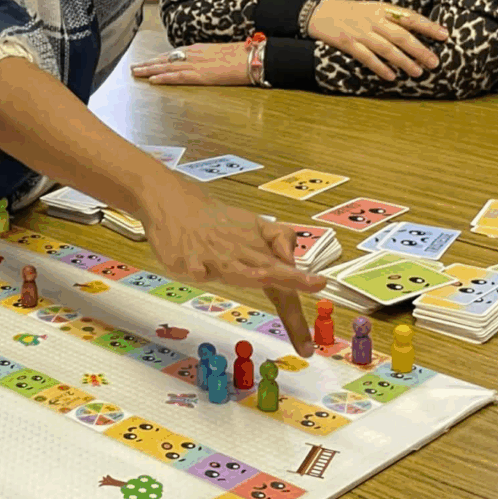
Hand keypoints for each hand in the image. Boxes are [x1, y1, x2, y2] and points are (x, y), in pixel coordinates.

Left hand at [131, 42, 249, 85]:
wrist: (254, 58)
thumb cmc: (244, 56)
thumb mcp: (223, 54)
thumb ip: (211, 58)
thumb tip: (206, 63)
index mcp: (200, 49)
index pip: (174, 54)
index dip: (159, 58)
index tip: (148, 61)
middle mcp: (195, 54)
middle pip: (166, 58)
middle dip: (149, 63)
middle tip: (134, 67)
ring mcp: (197, 64)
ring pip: (167, 66)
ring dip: (150, 70)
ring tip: (136, 73)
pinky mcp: (201, 75)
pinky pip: (178, 76)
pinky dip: (164, 78)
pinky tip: (153, 80)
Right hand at [140, 179, 325, 356]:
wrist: (176, 203)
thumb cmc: (217, 221)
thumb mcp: (252, 225)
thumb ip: (277, 240)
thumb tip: (292, 261)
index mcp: (254, 248)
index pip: (282, 269)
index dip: (301, 280)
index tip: (321, 284)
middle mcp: (238, 253)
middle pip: (266, 273)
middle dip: (289, 285)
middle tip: (311, 295)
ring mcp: (212, 257)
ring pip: (235, 269)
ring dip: (251, 273)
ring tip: (265, 276)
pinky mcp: (186, 260)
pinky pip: (194, 267)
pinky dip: (197, 267)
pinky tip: (197, 267)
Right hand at [306, 0, 448, 80]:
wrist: (317, 12)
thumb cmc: (348, 12)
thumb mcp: (370, 8)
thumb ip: (390, 18)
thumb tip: (414, 30)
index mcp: (381, 8)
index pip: (410, 17)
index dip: (428, 26)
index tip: (445, 35)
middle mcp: (372, 19)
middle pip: (401, 35)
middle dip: (420, 49)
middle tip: (435, 62)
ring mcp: (360, 32)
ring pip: (387, 48)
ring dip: (404, 61)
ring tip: (418, 72)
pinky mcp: (348, 43)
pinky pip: (367, 58)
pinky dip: (380, 67)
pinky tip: (392, 76)